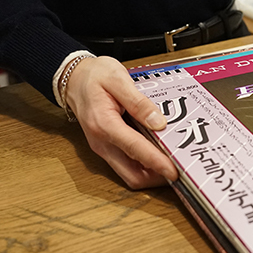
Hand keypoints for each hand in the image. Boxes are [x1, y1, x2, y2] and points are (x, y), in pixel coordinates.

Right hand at [64, 56, 177, 188]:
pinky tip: (159, 154)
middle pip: (131, 175)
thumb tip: (158, 122)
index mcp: (104, 124)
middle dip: (156, 177)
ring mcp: (103, 147)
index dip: (157, 162)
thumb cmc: (94, 76)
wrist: (73, 78)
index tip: (174, 171)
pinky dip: (144, 165)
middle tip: (179, 170)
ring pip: (130, 174)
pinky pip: (128, 165)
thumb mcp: (118, 79)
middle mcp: (102, 142)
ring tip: (173, 163)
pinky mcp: (107, 147)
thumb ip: (139, 102)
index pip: (135, 149)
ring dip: (151, 173)